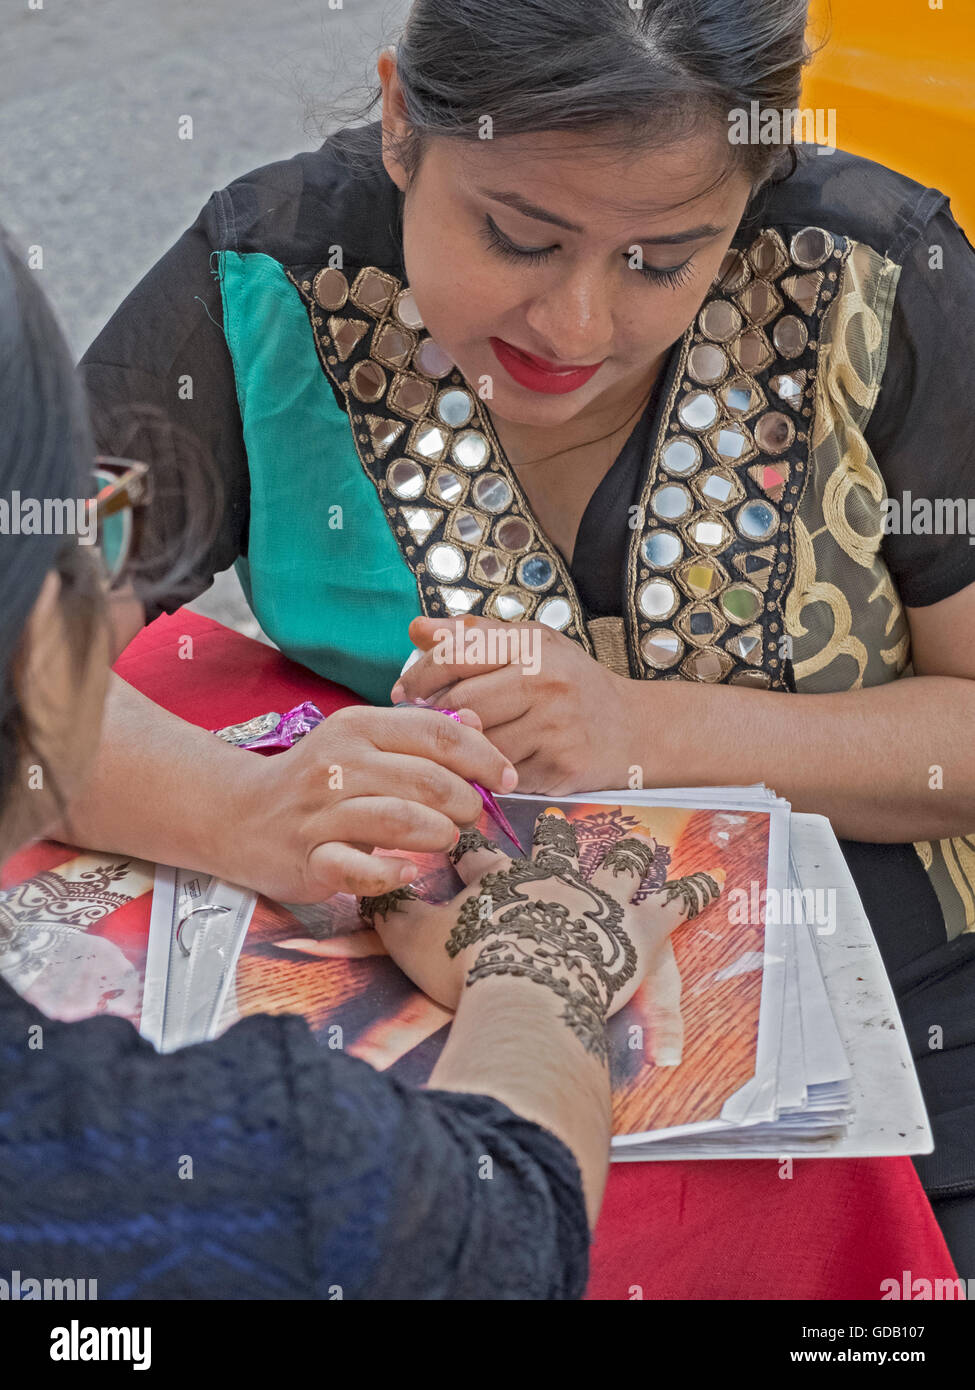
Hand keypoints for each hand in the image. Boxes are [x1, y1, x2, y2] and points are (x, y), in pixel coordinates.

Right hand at [235, 704, 517, 902]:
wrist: (238, 813)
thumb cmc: (316, 779)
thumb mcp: (362, 741)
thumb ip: (418, 731)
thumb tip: (477, 720)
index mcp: (358, 726)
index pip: (437, 732)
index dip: (483, 755)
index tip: (506, 777)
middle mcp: (339, 763)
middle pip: (427, 778)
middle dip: (466, 800)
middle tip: (475, 816)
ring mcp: (321, 812)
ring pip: (399, 819)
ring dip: (438, 833)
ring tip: (448, 840)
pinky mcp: (309, 857)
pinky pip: (358, 870)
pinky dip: (390, 874)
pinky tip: (407, 873)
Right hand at [361, 807, 723, 1059]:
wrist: (526, 991)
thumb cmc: (468, 970)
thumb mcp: (411, 941)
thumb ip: (388, 912)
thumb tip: (365, 888)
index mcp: (498, 877)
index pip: (479, 847)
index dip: (470, 837)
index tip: (465, 820)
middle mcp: (553, 876)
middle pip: (557, 845)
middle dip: (556, 834)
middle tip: (559, 823)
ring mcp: (600, 897)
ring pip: (620, 862)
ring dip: (630, 852)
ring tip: (642, 840)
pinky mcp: (641, 926)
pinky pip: (676, 904)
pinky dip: (694, 892)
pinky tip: (714, 880)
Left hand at [391, 614, 646, 794]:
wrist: (632, 729)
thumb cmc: (570, 684)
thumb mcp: (529, 646)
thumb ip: (473, 636)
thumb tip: (416, 629)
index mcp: (532, 645)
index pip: (456, 655)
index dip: (419, 676)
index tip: (404, 694)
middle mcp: (545, 682)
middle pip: (461, 704)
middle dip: (434, 718)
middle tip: (421, 726)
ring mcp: (555, 727)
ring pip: (479, 745)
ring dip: (459, 751)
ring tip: (454, 748)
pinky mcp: (561, 767)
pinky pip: (503, 776)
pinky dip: (488, 775)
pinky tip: (488, 769)